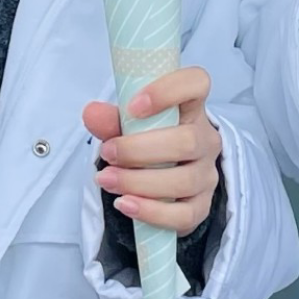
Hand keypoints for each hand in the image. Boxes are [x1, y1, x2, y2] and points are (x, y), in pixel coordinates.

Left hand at [84, 67, 223, 232]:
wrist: (160, 179)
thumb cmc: (146, 142)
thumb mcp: (127, 126)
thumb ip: (111, 120)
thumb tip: (91, 113)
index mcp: (190, 108)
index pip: (196, 83)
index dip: (168, 91)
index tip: (134, 107)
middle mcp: (205, 139)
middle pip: (187, 141)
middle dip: (139, 150)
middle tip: (108, 153)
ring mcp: (206, 174)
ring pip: (184, 181)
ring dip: (138, 182)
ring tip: (107, 181)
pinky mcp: (201, 206)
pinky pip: (183, 215)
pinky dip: (151, 212)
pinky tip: (125, 204)